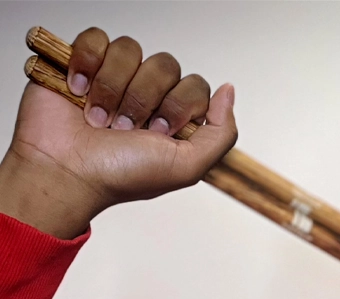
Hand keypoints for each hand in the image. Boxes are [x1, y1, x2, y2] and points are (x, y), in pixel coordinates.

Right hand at [0, 27, 236, 238]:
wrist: (67, 172)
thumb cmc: (122, 175)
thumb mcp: (187, 167)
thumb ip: (221, 134)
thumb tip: (229, 90)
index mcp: (174, 118)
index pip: (196, 86)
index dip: (178, 106)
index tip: (158, 133)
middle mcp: (148, 96)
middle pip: (166, 65)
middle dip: (144, 99)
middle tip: (125, 129)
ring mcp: (115, 77)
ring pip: (131, 50)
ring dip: (113, 88)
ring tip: (99, 118)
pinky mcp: (81, 63)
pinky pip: (96, 38)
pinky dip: (86, 64)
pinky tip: (78, 92)